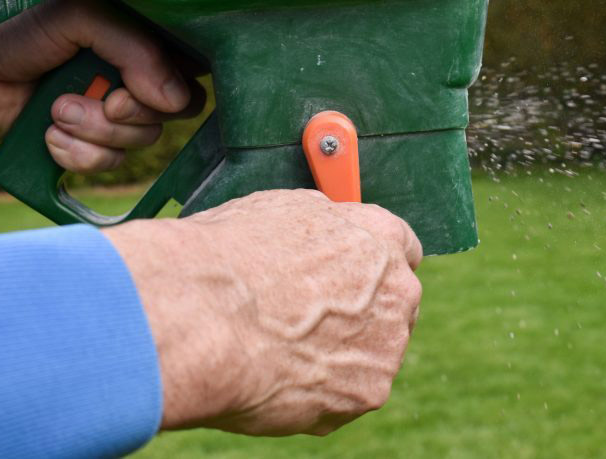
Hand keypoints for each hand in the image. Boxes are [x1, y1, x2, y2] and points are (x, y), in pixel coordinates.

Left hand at [0, 0, 202, 172]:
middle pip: (171, 115)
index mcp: (140, 41)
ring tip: (55, 111)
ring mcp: (108, 113)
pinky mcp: (83, 142)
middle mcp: (131, 77)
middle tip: (101, 102)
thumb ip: (136, 50)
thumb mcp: (80, 18)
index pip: (192, 73)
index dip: (173, 91)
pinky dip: (75, 156)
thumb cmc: (15, 28)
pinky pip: (105, 165)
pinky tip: (48, 135)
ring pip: (137, 144)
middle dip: (129, 117)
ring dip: (93, 134)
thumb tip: (175, 99)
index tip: (134, 88)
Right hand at [104, 189, 422, 435]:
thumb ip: (323, 228)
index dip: (373, 266)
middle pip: (395, 304)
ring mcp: (388, 343)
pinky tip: (280, 381)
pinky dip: (320, 395)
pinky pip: (348, 396)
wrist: (203, 318)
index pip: (402, 249)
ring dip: (341, 356)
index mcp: (380, 235)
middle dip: (362, 314)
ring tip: (281, 355)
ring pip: (372, 354)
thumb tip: (324, 235)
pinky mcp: (369, 392)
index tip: (353, 280)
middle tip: (310, 325)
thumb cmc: (230, 258)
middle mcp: (398, 287)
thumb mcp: (281, 210)